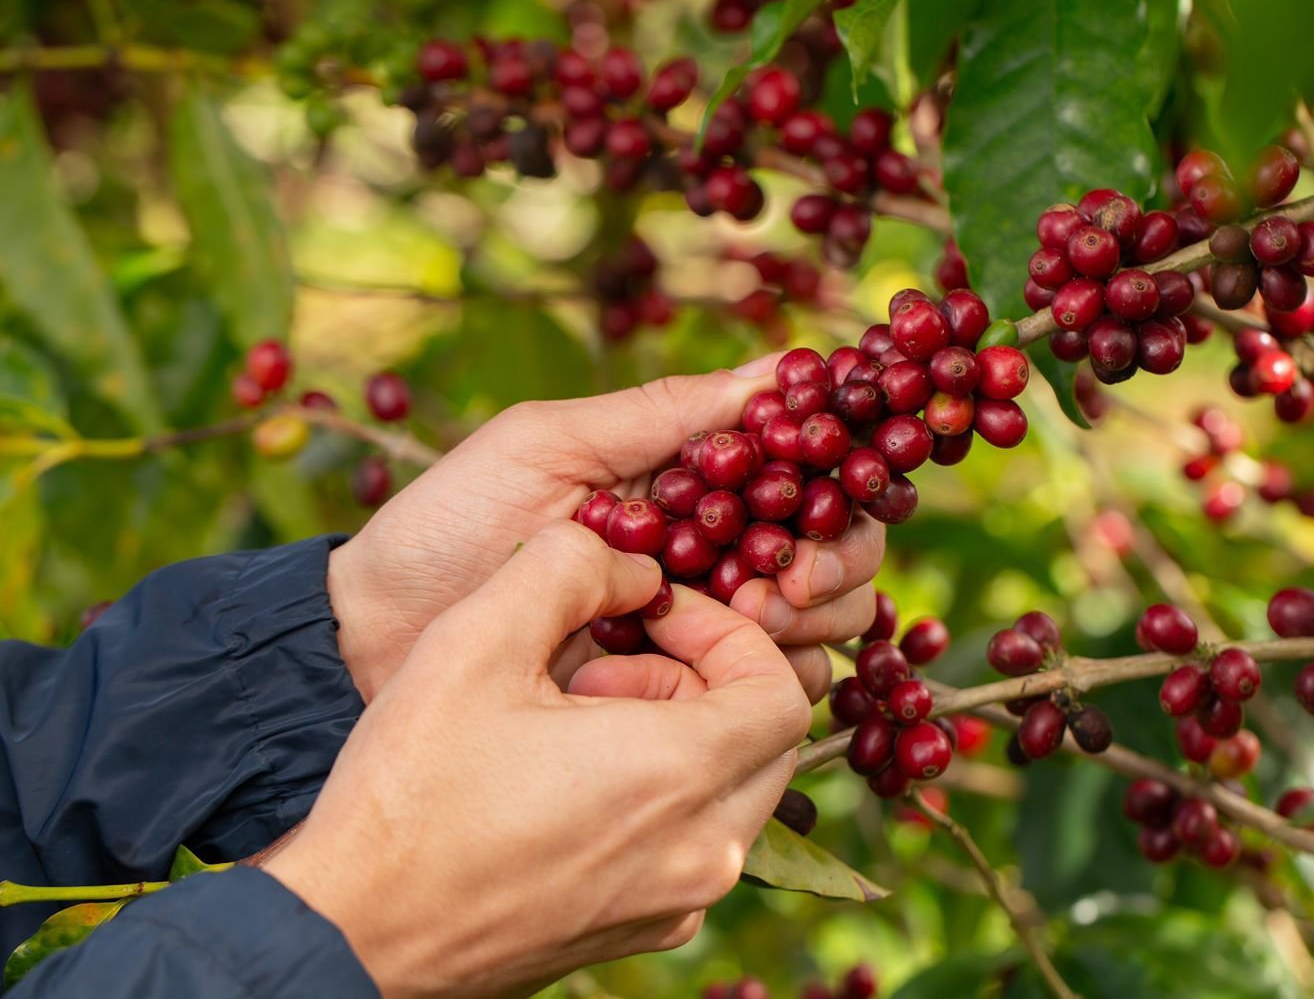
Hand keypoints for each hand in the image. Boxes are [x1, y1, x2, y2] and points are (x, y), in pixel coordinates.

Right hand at [266, 521, 811, 998]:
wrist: (350, 929)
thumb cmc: (411, 788)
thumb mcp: (478, 639)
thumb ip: (570, 566)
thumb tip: (635, 564)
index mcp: (680, 778)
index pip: (783, 688)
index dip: (731, 630)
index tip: (656, 612)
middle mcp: (702, 853)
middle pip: (767, 739)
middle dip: (704, 677)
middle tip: (611, 659)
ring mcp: (675, 901)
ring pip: (734, 791)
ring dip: (679, 731)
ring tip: (577, 712)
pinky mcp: (641, 929)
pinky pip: (692, 841)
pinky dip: (660, 792)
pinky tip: (566, 775)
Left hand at [328, 359, 884, 701]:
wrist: (372, 643)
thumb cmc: (448, 526)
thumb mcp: (546, 445)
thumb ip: (660, 412)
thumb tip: (781, 369)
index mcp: (689, 480)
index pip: (808, 474)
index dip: (836, 486)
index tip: (811, 507)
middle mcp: (713, 550)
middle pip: (837, 551)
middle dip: (832, 565)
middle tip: (778, 587)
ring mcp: (701, 628)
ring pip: (821, 625)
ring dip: (810, 623)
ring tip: (742, 626)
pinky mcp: (680, 700)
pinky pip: (767, 697)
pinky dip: (770, 686)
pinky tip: (715, 682)